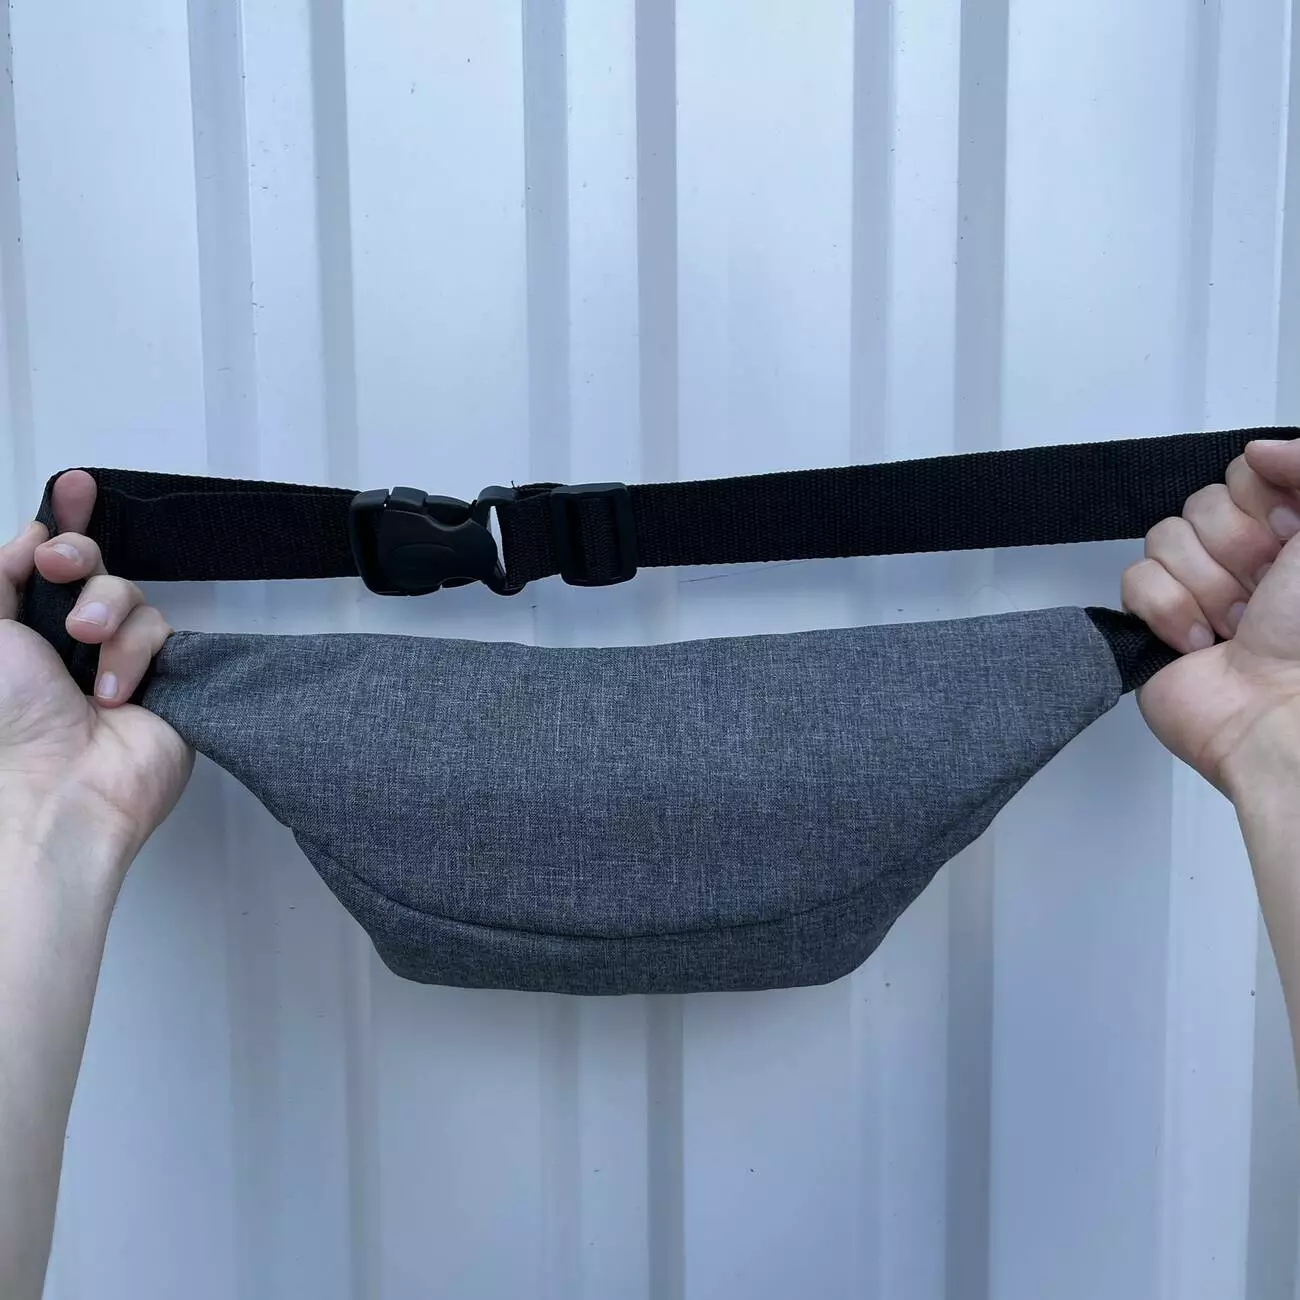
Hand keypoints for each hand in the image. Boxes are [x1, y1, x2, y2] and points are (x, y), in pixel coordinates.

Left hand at [0, 471, 192, 861]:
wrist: (56, 784)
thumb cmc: (4, 715)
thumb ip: (0, 576)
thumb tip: (31, 535)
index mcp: (21, 626)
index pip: (44, 558)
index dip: (62, 517)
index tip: (76, 484)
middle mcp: (69, 636)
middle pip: (91, 562)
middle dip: (77, 553)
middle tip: (61, 567)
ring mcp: (119, 656)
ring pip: (128, 592)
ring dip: (103, 612)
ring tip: (85, 647)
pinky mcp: (163, 676)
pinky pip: (159, 631)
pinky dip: (131, 656)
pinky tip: (114, 694)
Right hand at [1122, 439, 1299, 794]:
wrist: (1277, 715)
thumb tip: (1259, 449)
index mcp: (1289, 532)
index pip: (1244, 472)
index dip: (1259, 500)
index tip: (1287, 535)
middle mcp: (1245, 557)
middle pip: (1201, 503)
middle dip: (1233, 550)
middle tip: (1263, 591)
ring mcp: (1197, 588)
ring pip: (1164, 538)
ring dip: (1204, 587)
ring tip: (1236, 624)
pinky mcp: (1155, 619)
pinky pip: (1134, 579)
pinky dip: (1168, 612)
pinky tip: (1200, 640)